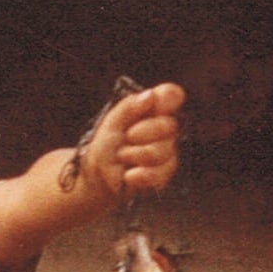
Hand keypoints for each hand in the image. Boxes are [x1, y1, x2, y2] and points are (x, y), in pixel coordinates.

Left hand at [89, 83, 185, 197]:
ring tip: (123, 157)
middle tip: (127, 137)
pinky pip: (158, 174)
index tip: (157, 102)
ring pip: (162, 152)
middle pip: (169, 126)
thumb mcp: (111, 122)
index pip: (172, 96)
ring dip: (135, 155)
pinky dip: (139, 175)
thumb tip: (150, 96)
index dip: (168, 98)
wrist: (100, 175)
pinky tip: (129, 174)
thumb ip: (129, 107)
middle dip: (143, 132)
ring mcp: (167, 153)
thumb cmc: (107, 145)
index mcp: (154, 111)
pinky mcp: (163, 175)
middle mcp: (165, 130)